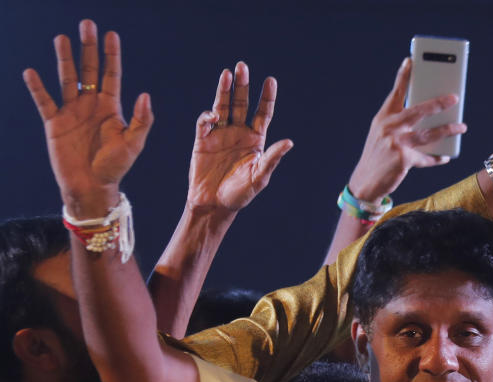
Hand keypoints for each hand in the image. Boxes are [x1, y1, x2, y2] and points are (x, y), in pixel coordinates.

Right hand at [23, 19, 153, 217]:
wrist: (92, 187)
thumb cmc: (115, 167)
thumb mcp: (133, 144)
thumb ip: (142, 120)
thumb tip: (145, 94)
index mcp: (110, 108)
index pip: (111, 75)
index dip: (111, 55)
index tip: (110, 34)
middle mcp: (90, 105)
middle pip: (88, 70)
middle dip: (88, 48)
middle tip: (87, 24)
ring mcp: (71, 112)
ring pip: (66, 79)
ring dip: (64, 59)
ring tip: (61, 38)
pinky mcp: (54, 123)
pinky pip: (44, 101)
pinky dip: (37, 88)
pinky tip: (31, 72)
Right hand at [186, 62, 293, 215]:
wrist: (214, 205)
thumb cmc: (240, 194)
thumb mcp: (259, 177)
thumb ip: (272, 158)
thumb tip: (289, 142)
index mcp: (255, 140)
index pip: (262, 113)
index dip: (266, 97)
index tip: (270, 80)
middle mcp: (238, 133)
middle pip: (241, 103)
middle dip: (242, 85)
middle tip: (242, 66)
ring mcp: (220, 135)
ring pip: (223, 107)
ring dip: (224, 91)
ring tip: (227, 74)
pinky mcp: (203, 141)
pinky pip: (205, 123)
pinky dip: (208, 116)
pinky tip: (214, 115)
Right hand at [347, 58, 466, 201]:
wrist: (365, 182)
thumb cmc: (378, 156)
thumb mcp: (382, 136)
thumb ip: (400, 125)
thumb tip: (430, 118)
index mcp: (383, 118)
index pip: (395, 93)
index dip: (403, 76)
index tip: (411, 60)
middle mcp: (388, 127)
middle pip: (418, 110)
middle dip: (438, 103)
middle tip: (455, 98)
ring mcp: (395, 143)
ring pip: (428, 134)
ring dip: (447, 130)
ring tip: (461, 127)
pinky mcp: (402, 159)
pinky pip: (426, 157)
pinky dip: (436, 158)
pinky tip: (445, 156)